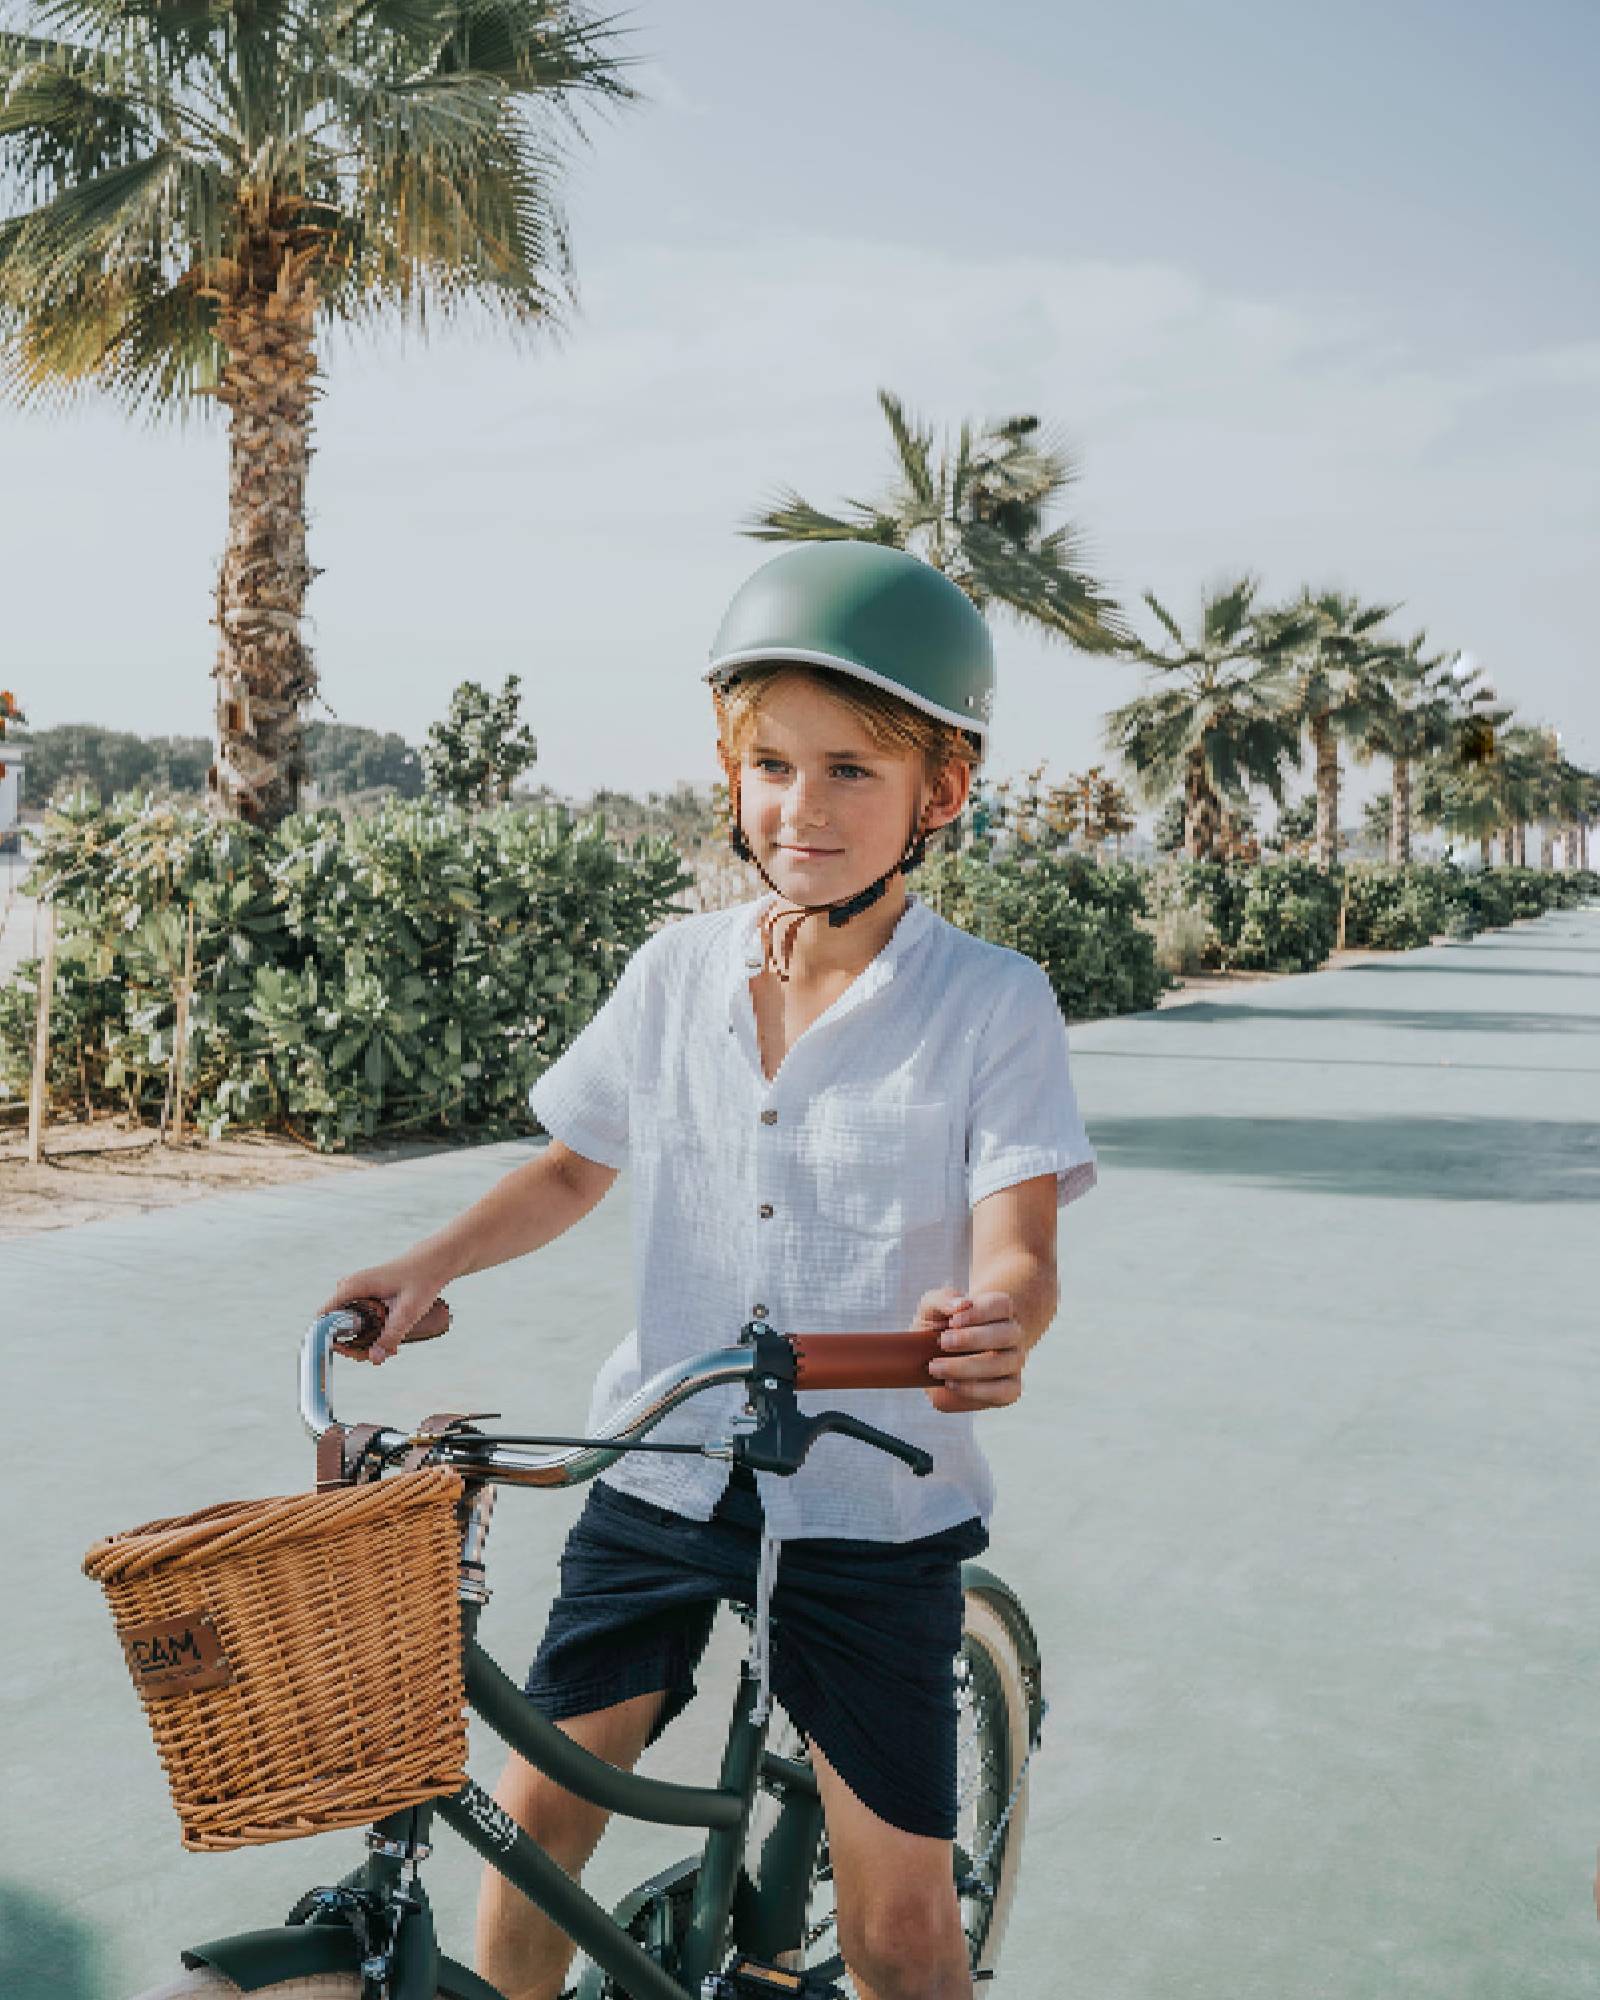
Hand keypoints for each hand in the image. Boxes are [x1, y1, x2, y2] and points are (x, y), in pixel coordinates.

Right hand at [319, 1259, 448, 1365]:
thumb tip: (374, 1360)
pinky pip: (357, 1321)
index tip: (356, 1353)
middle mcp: (348, 1289)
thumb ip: (391, 1335)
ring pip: (348, 1327)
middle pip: (335, 1327)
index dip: (330, 1340)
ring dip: (366, 1342)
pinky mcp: (362, 1297)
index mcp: (352, 1287)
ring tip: (392, 1349)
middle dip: (356, 1346)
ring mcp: (354, 1293)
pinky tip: (390, 1340)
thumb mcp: (408, 1310)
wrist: (432, 1263)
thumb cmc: (421, 1280)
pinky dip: (371, 1333)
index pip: (323, 1318)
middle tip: (382, 1354)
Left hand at [913, 1285, 1025, 1412]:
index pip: (1002, 1304)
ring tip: (936, 1368)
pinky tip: (951, 1384)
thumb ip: (942, 1301)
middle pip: (1007, 1333)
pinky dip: (977, 1390)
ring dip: (968, 1367)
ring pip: (1004, 1364)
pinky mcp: (1008, 1390)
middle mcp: (1012, 1335)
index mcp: (999, 1310)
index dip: (980, 1312)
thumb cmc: (938, 1328)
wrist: (939, 1358)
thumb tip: (961, 1305)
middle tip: (942, 1343)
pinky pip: (1004, 1393)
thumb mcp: (931, 1309)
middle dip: (972, 1339)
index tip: (953, 1321)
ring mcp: (1013, 1363)